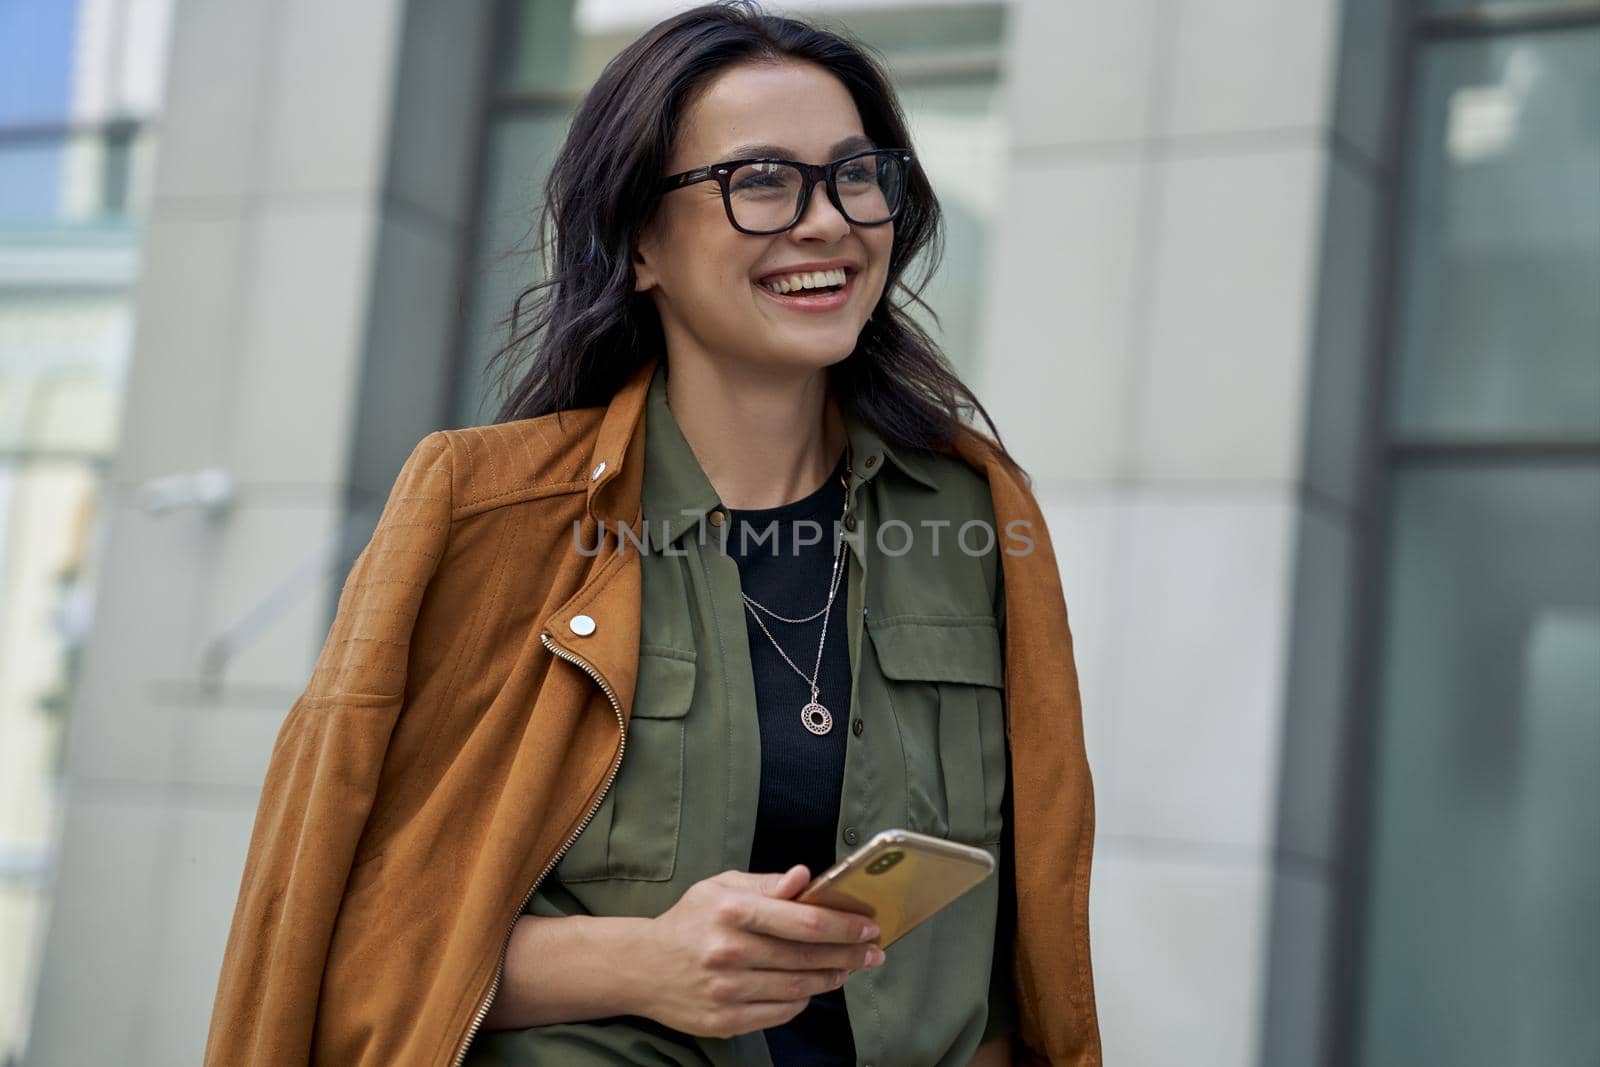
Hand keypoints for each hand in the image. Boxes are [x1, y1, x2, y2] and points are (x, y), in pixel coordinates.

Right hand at [636, 864, 886, 1038]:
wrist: (641, 967)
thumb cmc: (689, 921)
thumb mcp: (721, 887)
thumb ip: (767, 884)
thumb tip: (807, 877)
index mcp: (732, 911)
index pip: (804, 921)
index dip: (844, 925)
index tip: (869, 925)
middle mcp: (729, 952)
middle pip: (808, 957)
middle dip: (849, 954)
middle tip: (874, 951)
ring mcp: (727, 990)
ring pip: (799, 987)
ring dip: (831, 978)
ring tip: (848, 969)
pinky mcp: (724, 1020)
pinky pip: (781, 1012)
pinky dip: (803, 999)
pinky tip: (812, 987)